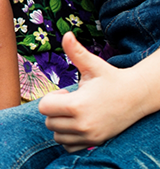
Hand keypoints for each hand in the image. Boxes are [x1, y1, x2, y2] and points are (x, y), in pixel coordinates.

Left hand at [39, 32, 146, 150]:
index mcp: (78, 105)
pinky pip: (68, 146)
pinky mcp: (95, 143)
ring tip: (75, 112)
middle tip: (70, 101)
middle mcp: (83, 124)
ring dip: (60, 124)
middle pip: (49, 122)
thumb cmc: (111, 78)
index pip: (44, 107)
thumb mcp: (93, 64)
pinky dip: (68, 137)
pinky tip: (77, 123)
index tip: (65, 93)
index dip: (51, 98)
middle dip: (54, 110)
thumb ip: (76, 51)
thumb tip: (66, 34)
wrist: (135, 97)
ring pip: (56, 135)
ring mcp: (90, 136)